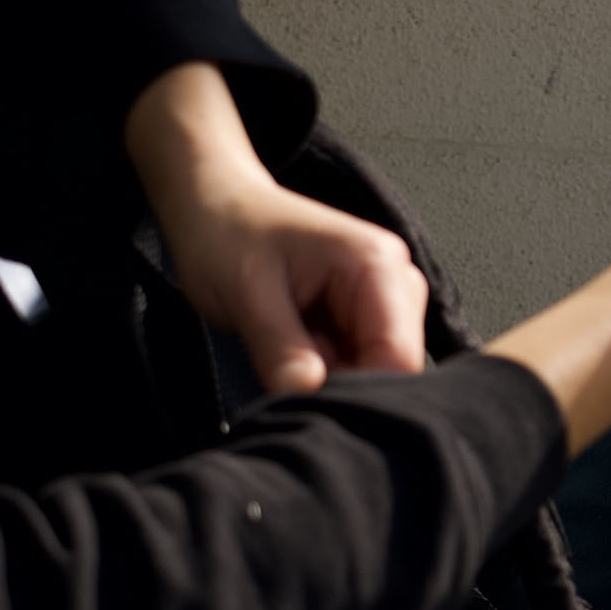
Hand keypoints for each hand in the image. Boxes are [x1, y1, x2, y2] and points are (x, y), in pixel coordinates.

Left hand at [124, 63, 427, 393]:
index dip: (359, 390)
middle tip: (286, 365)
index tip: (310, 400)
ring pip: (371, 374)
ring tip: (284, 347)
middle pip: (392, 369)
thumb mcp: (247, 293)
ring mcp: (377, 304)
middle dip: (341, 384)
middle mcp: (391, 282)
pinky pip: (351, 368)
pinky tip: (291, 351)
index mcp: (376, 264)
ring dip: (327, 380)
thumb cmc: (227, 233)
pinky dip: (319, 374)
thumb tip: (306, 396)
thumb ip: (280, 348)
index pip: (400, 355)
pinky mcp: (357, 321)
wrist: (210, 208)